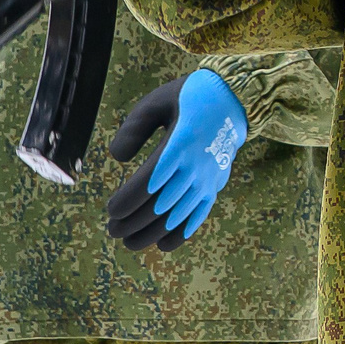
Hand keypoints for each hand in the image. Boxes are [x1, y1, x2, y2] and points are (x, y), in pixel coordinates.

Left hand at [105, 71, 248, 251]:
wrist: (234, 100)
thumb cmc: (190, 99)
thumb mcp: (157, 102)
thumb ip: (134, 128)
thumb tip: (117, 158)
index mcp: (179, 144)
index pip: (148, 183)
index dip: (127, 202)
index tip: (111, 210)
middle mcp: (195, 166)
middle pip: (159, 205)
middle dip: (132, 223)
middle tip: (113, 230)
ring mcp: (208, 179)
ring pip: (178, 216)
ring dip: (152, 233)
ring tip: (130, 242)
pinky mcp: (215, 185)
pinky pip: (199, 216)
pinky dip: (182, 234)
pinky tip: (163, 244)